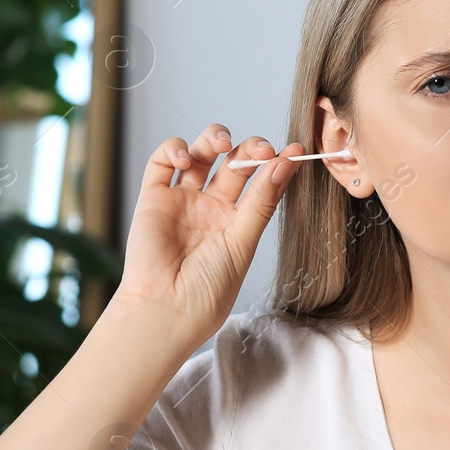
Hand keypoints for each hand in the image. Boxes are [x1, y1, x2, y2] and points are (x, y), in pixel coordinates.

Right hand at [110, 123, 304, 349]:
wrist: (166, 310)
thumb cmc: (206, 291)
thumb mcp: (243, 244)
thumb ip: (261, 203)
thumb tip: (285, 164)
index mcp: (236, 223)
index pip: (260, 183)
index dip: (277, 164)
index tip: (297, 152)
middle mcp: (210, 208)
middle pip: (233, 164)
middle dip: (251, 149)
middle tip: (263, 150)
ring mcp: (182, 201)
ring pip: (201, 154)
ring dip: (215, 138)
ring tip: (225, 144)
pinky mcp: (153, 198)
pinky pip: (162, 162)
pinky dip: (175, 149)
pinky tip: (187, 159)